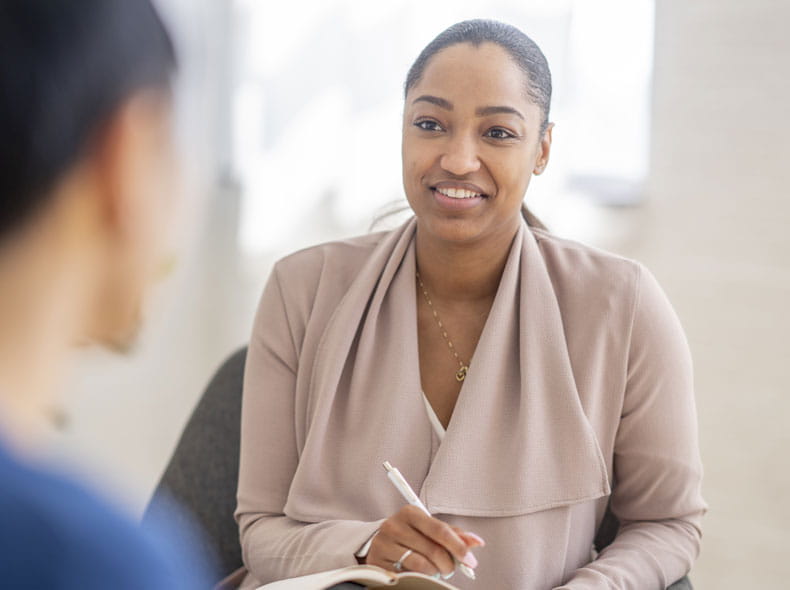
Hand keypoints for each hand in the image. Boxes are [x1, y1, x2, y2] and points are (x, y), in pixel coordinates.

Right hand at [364, 505, 484, 576]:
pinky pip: (408, 574)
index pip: (439, 530)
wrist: (381, 543)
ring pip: (421, 564)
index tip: (469, 559)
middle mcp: (394, 525)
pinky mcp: (378, 561)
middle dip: (448, 563)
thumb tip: (476, 541)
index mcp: (410, 512)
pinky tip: (421, 572)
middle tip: (450, 568)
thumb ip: (453, 534)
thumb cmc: (411, 535)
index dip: (458, 546)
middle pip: (433, 550)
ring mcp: (384, 544)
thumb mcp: (430, 529)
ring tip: (435, 569)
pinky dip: (420, 576)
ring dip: (435, 571)